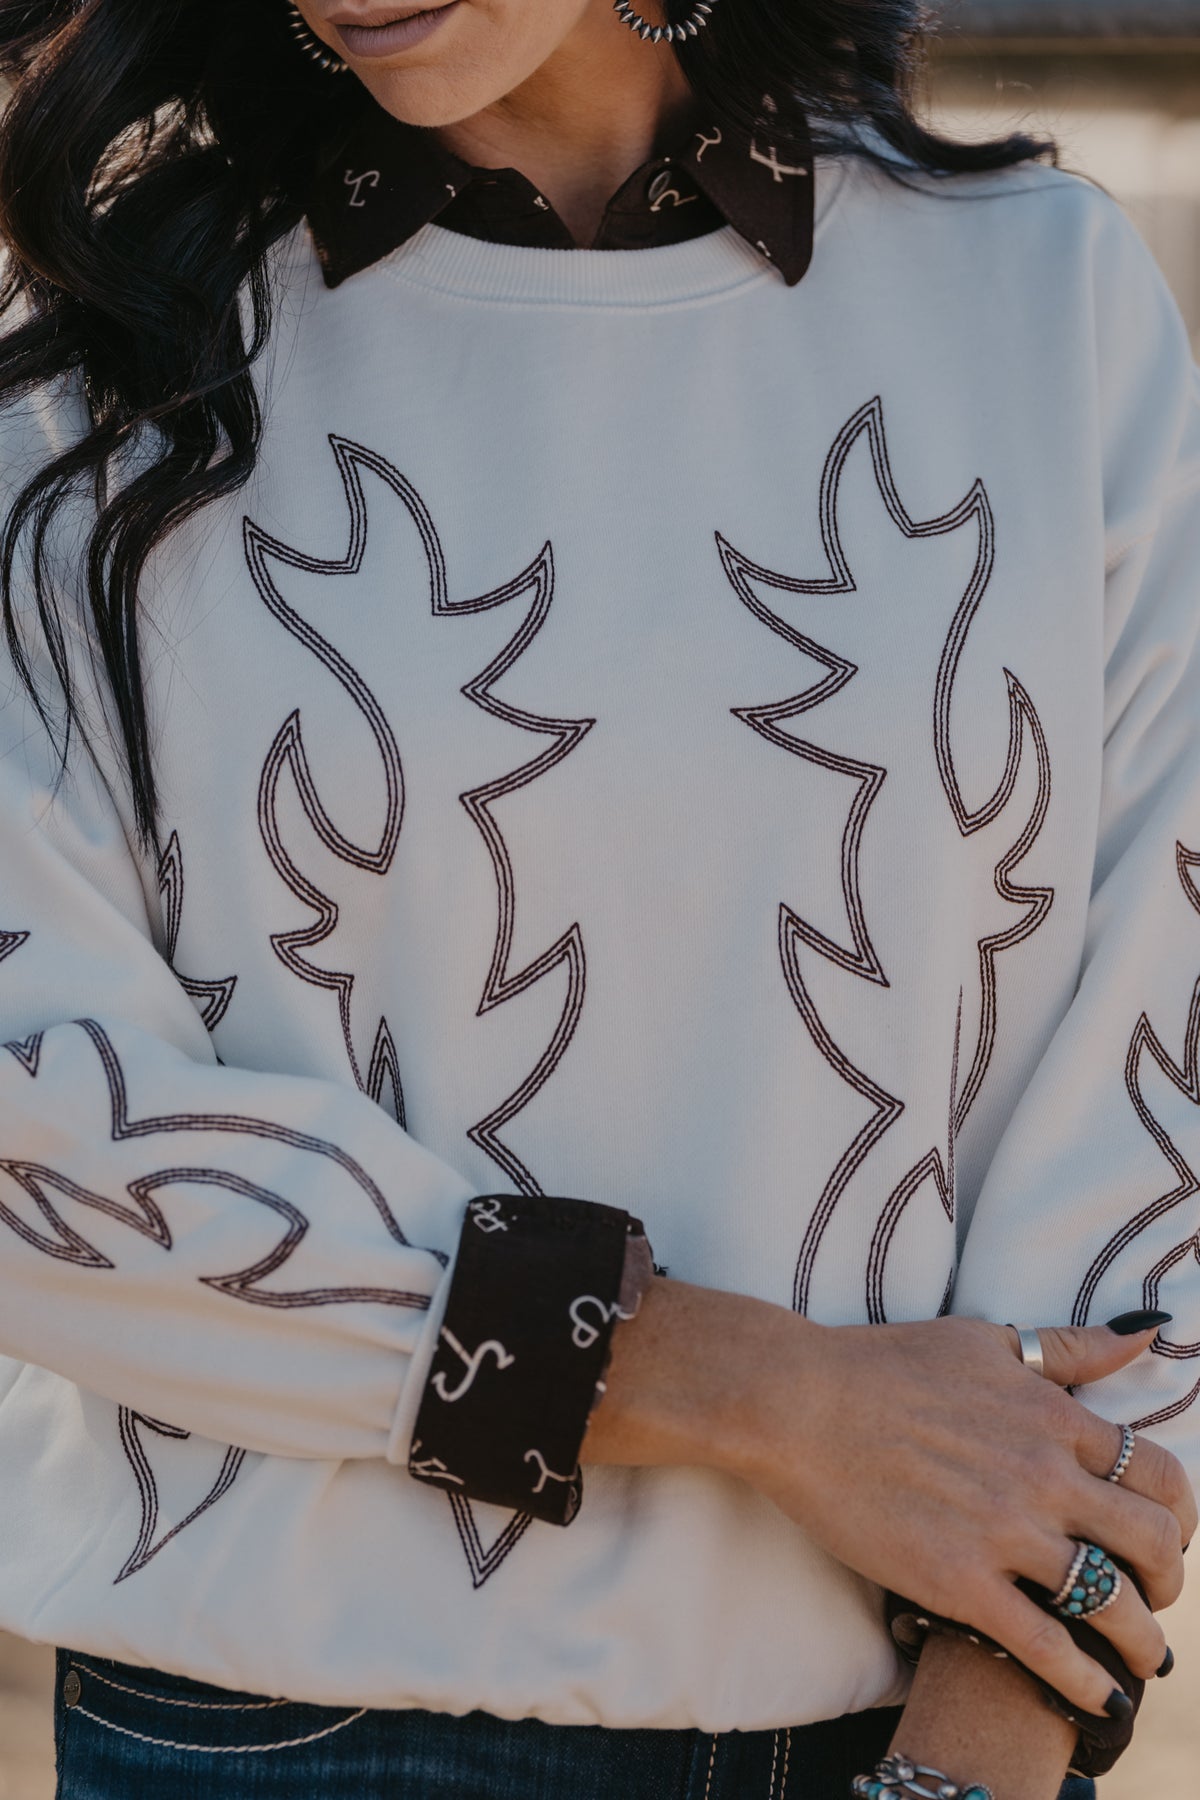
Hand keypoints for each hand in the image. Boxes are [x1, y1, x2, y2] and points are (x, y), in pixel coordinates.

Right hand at [733, 1310, 1194, 1719]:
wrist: (797, 1402)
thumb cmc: (883, 1363)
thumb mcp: (985, 1340)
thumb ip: (1068, 1346)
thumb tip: (1145, 1330)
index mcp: (1054, 1417)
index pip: (1159, 1475)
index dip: (1177, 1516)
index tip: (1166, 1534)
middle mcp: (1045, 1476)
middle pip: (1154, 1543)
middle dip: (1170, 1579)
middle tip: (1157, 1596)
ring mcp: (1004, 1533)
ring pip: (1114, 1603)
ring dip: (1143, 1640)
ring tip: (1141, 1656)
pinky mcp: (960, 1583)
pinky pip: (1048, 1648)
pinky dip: (1086, 1682)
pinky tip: (1098, 1698)